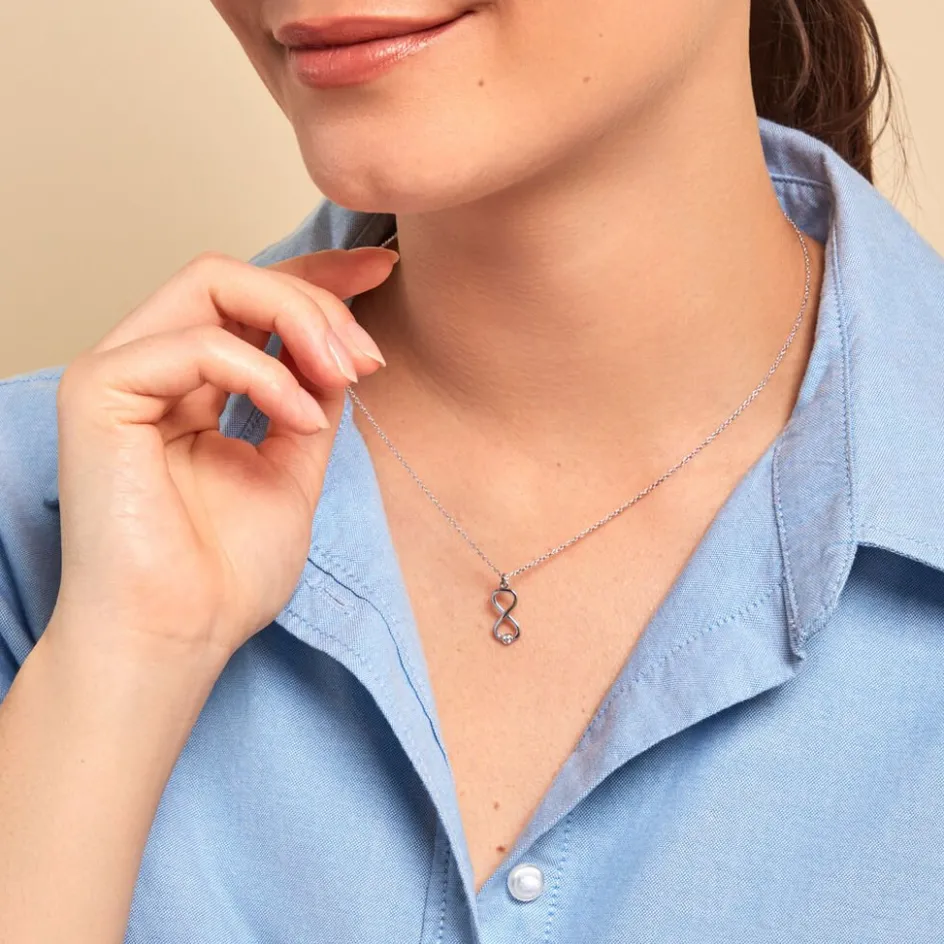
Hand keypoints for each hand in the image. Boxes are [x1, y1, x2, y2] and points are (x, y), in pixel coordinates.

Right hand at [48, 246, 397, 667]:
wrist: (179, 637)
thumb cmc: (225, 571)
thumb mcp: (293, 468)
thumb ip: (311, 400)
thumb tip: (343, 346)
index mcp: (192, 386)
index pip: (251, 300)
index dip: (317, 275)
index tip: (381, 268)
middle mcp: (153, 368)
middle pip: (235, 278)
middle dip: (316, 299)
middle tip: (367, 354)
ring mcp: (122, 373)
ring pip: (214, 283)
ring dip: (299, 320)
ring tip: (346, 375)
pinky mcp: (100, 390)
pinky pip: (196, 343)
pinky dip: (264, 373)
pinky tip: (300, 418)